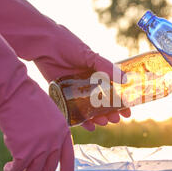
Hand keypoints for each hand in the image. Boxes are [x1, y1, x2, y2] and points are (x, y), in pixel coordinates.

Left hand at [0, 0, 130, 129]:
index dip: (121, 101)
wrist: (44, 44)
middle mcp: (88, 82)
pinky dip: (82, 119)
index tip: (127, 111)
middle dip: (111, 112)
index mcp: (97, 72)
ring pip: (90, 108)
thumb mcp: (90, 56)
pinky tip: (89, 126)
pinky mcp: (62, 93)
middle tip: (116, 120)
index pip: (113, 90)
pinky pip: (74, 110)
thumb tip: (125, 80)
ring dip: (98, 117)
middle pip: (102, 102)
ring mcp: (75, 89)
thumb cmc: (68, 45)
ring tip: (103, 123)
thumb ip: (107, 68)